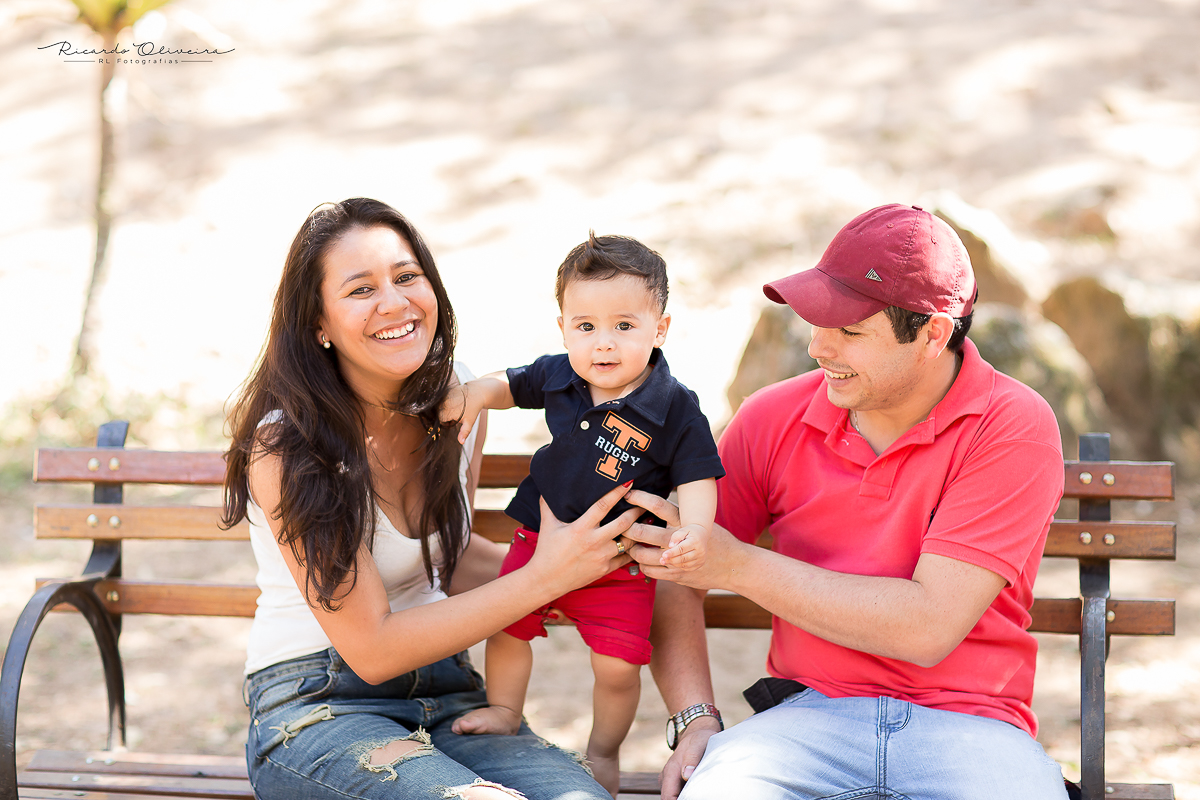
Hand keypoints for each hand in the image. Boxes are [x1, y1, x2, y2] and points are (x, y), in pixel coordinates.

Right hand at [438, 383, 485, 443]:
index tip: (457, 419)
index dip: (449, 423)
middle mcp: (441, 404)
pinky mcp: (444, 391)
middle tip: (458, 413)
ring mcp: (442, 396)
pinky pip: (442, 400)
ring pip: (440, 407)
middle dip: (447, 416)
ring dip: (447, 409)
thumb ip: (464, 432)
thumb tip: (461, 443)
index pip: (442, 422)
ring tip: (457, 407)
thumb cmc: (473, 409)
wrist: (476, 393)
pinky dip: (447, 401)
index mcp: (445, 413)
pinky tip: (456, 400)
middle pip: (440, 415)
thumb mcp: (469, 422)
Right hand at [527, 483, 639, 594]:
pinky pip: (626, 558)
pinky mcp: (606, 569)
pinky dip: (634, 549)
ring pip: (629, 541)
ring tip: (647, 521)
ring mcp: (602, 557)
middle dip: (636, 511)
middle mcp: (594, 542)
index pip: (602, 506)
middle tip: (645, 502)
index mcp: (580, 528)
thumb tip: (548, 487)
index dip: (617, 492)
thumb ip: (548, 505)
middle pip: (623, 523)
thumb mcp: (547, 525)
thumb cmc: (547, 550)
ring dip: (639, 530)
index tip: (628, 482)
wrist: (546, 580)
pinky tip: (640, 542)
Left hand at [623, 489, 742, 591]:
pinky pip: (649, 570)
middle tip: (620, 526)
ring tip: (629, 545)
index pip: (659, 505)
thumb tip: (654, 506)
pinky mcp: (677, 574)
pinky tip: (642, 560)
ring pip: (642, 554)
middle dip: (628, 529)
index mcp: (685, 520)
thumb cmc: (714, 539)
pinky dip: (642, 565)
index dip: (641, 498)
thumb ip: (679, 517)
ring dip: (632, 550)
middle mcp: (680, 538)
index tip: (628, 494)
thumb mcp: (700, 522)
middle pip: (644, 531)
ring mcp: (678, 559)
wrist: (734, 564)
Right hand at [659, 718, 718, 799]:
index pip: (668, 797)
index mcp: (670, 771)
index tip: (692, 799)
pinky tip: (696, 793)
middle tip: (699, 797)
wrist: (696, 735)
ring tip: (699, 794)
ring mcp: (669, 781)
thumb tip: (686, 775)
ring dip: (684, 798)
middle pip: (669, 799)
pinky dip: (686, 796)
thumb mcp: (698, 744)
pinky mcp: (675, 783)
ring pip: (673, 797)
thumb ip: (692, 758)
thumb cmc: (699, 740)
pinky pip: (677, 794)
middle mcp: (666, 778)